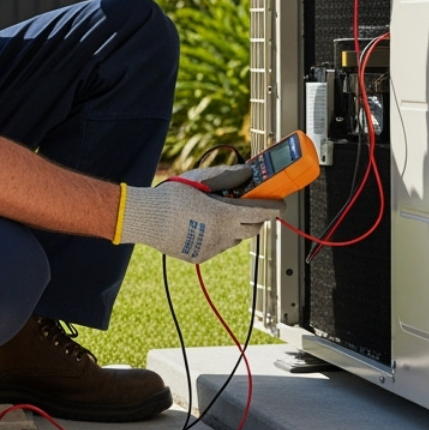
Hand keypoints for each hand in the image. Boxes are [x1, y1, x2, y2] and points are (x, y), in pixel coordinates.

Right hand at [117, 164, 279, 262]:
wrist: (147, 218)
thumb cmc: (173, 195)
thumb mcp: (202, 179)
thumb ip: (228, 176)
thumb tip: (248, 173)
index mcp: (226, 215)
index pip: (261, 213)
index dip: (274, 208)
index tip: (281, 205)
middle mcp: (223, 235)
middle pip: (253, 229)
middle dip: (257, 218)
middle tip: (254, 207)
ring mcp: (212, 248)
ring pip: (235, 239)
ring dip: (237, 227)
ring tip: (224, 214)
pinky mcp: (201, 256)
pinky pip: (218, 246)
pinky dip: (219, 236)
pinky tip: (205, 225)